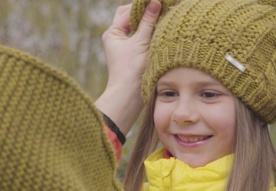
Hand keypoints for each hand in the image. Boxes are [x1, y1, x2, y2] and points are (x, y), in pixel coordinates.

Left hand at [94, 0, 160, 133]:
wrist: (129, 96)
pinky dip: (151, 35)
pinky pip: (143, 39)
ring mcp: (125, 48)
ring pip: (138, 29)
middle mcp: (117, 39)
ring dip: (150, 24)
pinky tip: (162, 35)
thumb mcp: (141, 42)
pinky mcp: (133, 56)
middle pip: (132, 18)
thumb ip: (148, 21)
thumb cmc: (131, 71)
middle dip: (145, 14)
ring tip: (163, 21)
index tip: (156, 3)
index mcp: (113, 33)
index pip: (127, 11)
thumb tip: (154, 1)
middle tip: (161, 9)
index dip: (141, 6)